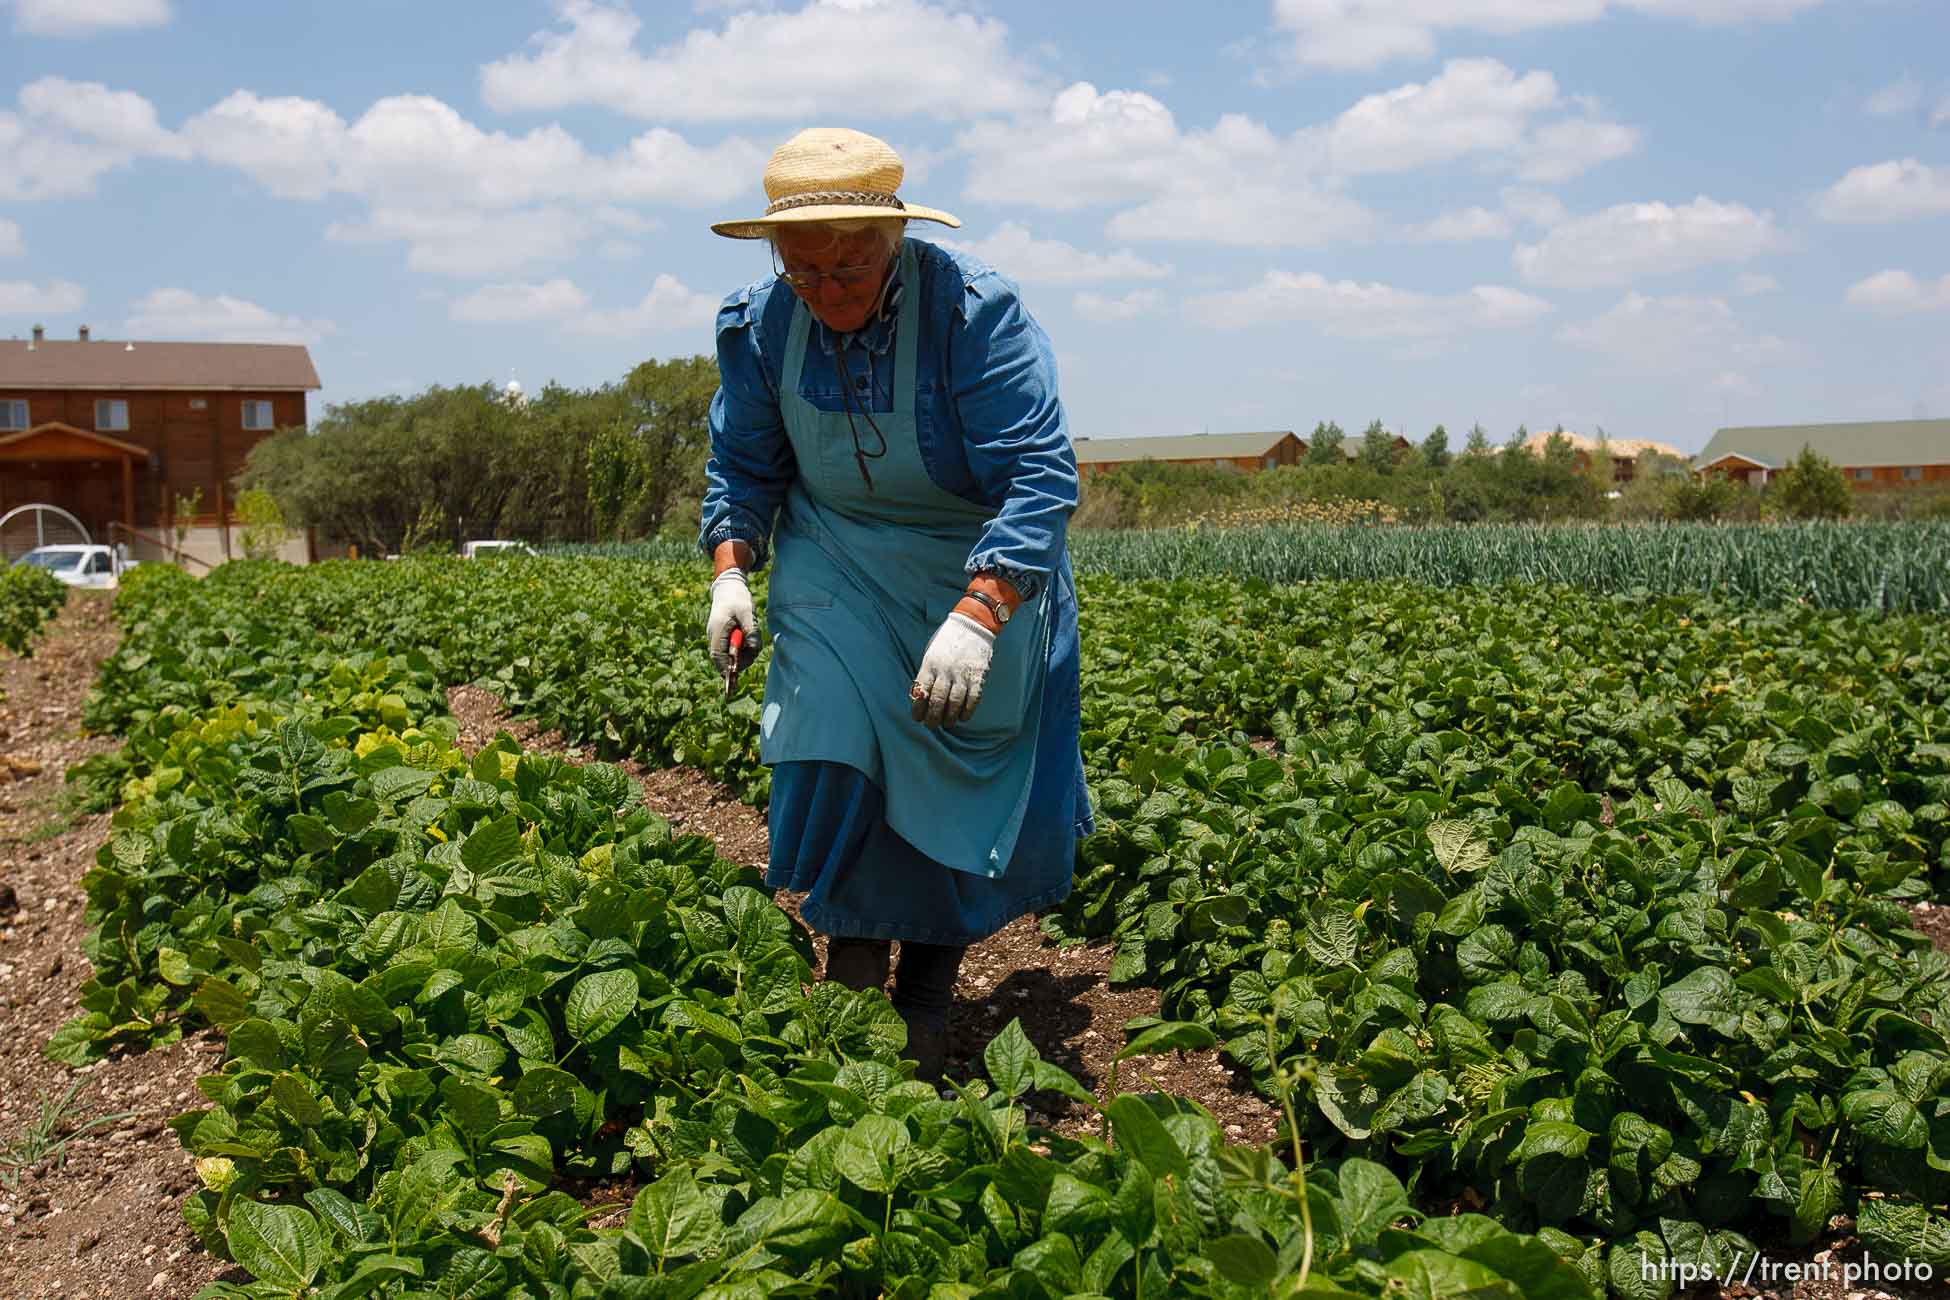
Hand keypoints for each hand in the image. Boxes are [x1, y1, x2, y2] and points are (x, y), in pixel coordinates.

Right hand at [708, 569, 759, 674]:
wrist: (728, 586)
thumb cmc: (737, 598)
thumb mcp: (747, 612)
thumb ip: (751, 630)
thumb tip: (754, 649)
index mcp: (717, 631)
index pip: (718, 657)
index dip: (726, 669)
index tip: (736, 676)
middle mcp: (714, 636)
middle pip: (723, 660)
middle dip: (740, 660)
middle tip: (754, 648)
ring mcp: (717, 637)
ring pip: (728, 655)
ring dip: (743, 653)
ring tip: (752, 638)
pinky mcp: (723, 636)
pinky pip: (731, 649)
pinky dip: (742, 647)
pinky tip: (748, 635)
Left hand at [911, 611, 993, 725]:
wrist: (972, 625)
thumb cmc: (947, 641)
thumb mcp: (931, 653)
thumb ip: (927, 673)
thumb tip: (920, 697)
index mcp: (930, 664)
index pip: (921, 691)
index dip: (918, 708)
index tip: (917, 718)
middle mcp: (945, 670)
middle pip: (937, 700)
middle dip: (932, 717)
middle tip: (931, 725)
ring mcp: (963, 673)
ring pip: (954, 702)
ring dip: (949, 717)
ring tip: (946, 723)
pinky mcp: (978, 676)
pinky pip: (973, 699)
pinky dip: (967, 711)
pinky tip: (962, 717)